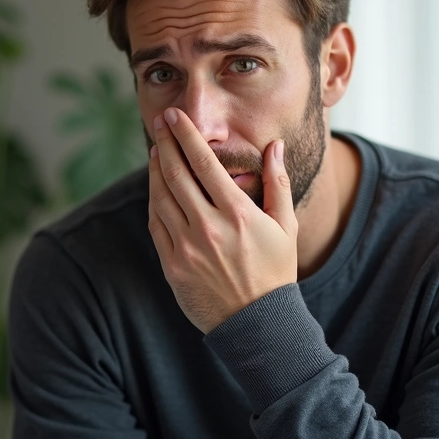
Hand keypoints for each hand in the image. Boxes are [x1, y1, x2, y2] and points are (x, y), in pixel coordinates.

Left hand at [147, 108, 297, 332]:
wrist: (257, 324)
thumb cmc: (275, 272)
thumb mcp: (285, 226)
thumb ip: (277, 183)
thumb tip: (275, 145)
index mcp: (238, 214)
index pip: (204, 163)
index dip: (186, 135)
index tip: (176, 115)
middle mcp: (208, 227)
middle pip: (176, 174)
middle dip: (166, 143)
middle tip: (161, 122)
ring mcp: (187, 247)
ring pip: (161, 197)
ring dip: (155, 169)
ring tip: (156, 149)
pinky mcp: (172, 265)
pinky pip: (156, 224)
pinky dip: (154, 201)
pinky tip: (156, 186)